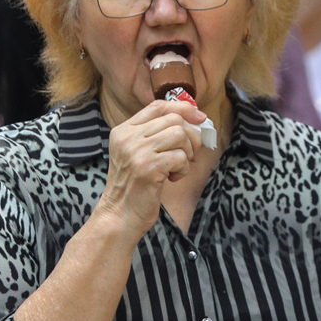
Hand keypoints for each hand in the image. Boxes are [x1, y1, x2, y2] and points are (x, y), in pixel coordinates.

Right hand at [94, 100, 206, 234]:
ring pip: (180, 134)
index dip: (183, 108)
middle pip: (174, 119)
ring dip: (187, 153)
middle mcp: (127, 137)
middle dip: (191, 136)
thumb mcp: (138, 153)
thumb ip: (156, 135)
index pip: (157, 106)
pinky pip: (180, 156)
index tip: (199, 117)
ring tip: (177, 168)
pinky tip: (172, 178)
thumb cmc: (135, 186)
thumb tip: (194, 118)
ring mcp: (136, 151)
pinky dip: (183, 169)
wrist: (120, 215)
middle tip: (189, 155)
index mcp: (123, 130)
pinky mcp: (148, 167)